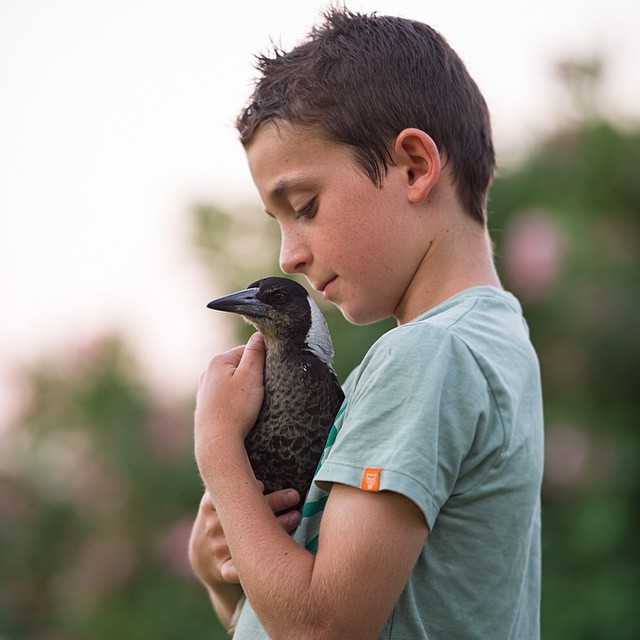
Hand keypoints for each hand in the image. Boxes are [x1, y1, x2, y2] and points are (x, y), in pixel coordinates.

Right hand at [189, 487, 300, 586]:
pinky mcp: (222, 570)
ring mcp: (216, 548)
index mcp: (210, 503)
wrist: (202, 559)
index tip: (262, 484)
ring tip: (296, 517)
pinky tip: (264, 562)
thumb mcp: (218, 497)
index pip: (229, 492)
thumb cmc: (221, 518)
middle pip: (244, 513)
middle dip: (272, 502)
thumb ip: (233, 479)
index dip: (246, 488)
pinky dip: (245, 569)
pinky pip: (235, 571)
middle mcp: (212, 525)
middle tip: (295, 495)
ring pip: (247, 539)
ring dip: (276, 529)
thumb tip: (254, 446)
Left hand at [194, 333, 264, 469]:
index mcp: (218, 361)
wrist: (217, 441)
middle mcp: (207, 373)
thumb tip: (259, 334)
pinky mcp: (206, 407)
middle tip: (261, 391)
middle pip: (239, 367)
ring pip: (232, 383)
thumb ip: (256, 353)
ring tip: (250, 405)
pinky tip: (239, 413)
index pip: (246, 350)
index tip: (268, 375)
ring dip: (243, 390)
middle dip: (252, 376)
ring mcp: (204, 391)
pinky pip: (226, 398)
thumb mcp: (251, 376)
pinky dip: (234, 403)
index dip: (261, 361)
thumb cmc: (236, 409)